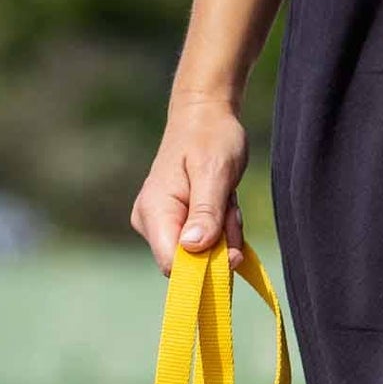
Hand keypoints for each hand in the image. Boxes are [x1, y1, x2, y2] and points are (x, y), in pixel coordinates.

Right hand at [131, 96, 248, 273]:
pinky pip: (202, 245)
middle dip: (219, 246)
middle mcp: (150, 223)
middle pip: (189, 264)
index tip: (232, 252)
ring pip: (199, 256)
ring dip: (224, 235)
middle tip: (230, 209)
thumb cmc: (210, 137)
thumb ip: (205, 212)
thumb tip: (193, 247)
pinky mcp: (173, 224)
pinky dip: (220, 231)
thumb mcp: (215, 173)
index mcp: (154, 211)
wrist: (205, 115)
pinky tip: (222, 205)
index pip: (172, 265)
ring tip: (227, 200)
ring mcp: (160, 225)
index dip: (204, 268)